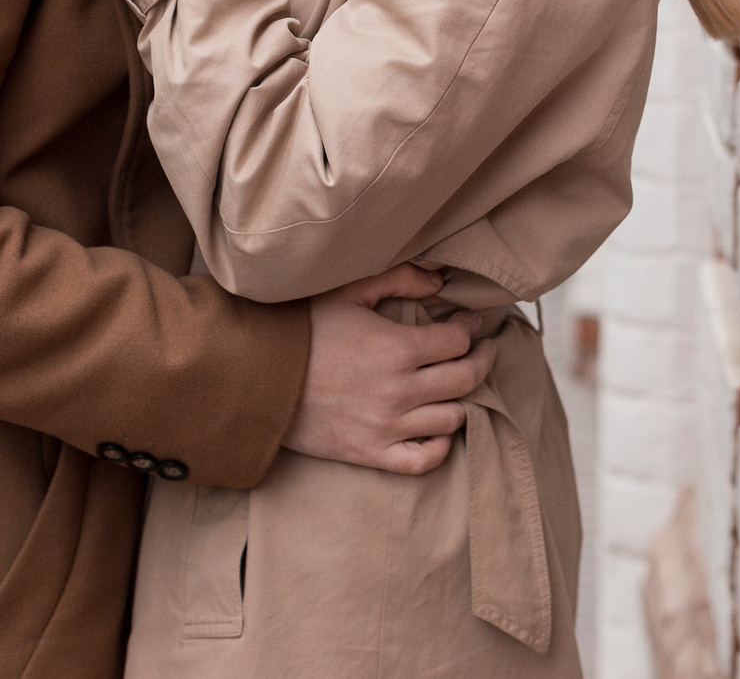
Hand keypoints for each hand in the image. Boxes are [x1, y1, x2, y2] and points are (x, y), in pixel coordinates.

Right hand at [283, 264, 499, 475]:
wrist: (256, 379)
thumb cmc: (300, 331)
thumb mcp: (348, 291)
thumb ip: (400, 278)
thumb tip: (441, 281)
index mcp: (397, 348)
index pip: (458, 340)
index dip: (471, 326)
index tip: (469, 320)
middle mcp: (400, 391)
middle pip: (467, 378)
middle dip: (483, 358)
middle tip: (484, 348)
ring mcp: (387, 427)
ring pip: (453, 418)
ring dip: (462, 398)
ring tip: (458, 384)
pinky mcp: (370, 454)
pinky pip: (424, 460)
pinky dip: (441, 446)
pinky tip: (439, 427)